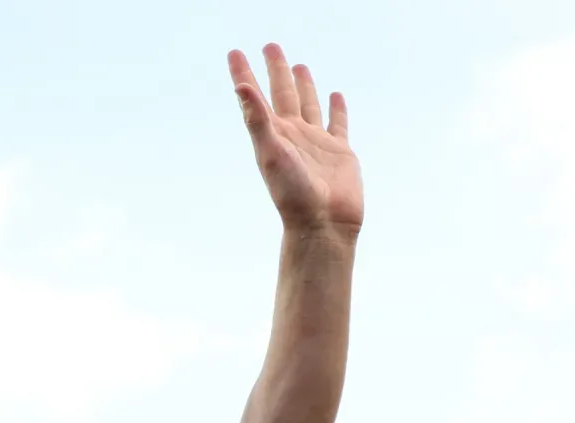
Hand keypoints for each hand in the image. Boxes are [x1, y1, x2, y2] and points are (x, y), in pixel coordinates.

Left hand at [228, 45, 362, 234]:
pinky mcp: (340, 151)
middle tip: (270, 46)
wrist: (323, 224)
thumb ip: (256, 119)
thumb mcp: (270, 152)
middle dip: (276, 70)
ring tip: (300, 65)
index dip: (244, 74)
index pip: (255, 97)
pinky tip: (335, 95)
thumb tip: (239, 87)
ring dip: (304, 85)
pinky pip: (338, 123)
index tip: (234, 53)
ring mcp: (316, 142)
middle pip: (283, 93)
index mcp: (273, 134)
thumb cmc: (292, 193)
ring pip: (309, 105)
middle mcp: (292, 135)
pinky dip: (337, 109)